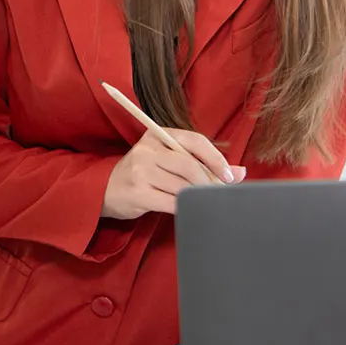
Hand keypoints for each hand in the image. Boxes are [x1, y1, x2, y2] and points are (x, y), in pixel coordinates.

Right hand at [101, 128, 244, 219]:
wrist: (105, 190)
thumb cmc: (145, 174)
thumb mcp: (169, 160)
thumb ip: (202, 163)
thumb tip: (240, 173)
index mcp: (158, 135)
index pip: (195, 140)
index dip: (216, 158)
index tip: (229, 175)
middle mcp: (147, 150)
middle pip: (190, 165)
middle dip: (209, 181)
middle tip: (218, 192)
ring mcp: (140, 172)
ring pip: (183, 186)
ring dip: (198, 196)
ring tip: (203, 200)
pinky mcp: (137, 193)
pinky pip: (172, 203)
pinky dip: (186, 207)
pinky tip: (189, 208)